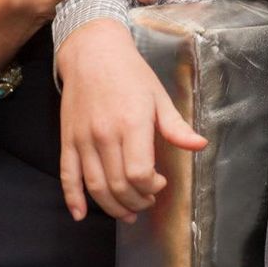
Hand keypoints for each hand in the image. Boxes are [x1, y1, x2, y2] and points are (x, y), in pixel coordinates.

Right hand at [58, 20, 206, 221]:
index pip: (139, 173)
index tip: (160, 183)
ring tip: (126, 213)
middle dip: (136, 201)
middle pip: (118, 184)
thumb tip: (200, 146)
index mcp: (132, 123)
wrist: (92, 52)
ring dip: (112, 206)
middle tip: (147, 202)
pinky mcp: (67, 140)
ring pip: (95, 186)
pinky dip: (72, 198)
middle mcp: (105, 135)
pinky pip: (67, 175)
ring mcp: (83, 139)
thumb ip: (176, 127)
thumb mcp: (159, 96)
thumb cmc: (130, 73)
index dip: (151, 187)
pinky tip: (80, 214)